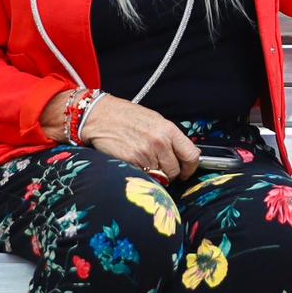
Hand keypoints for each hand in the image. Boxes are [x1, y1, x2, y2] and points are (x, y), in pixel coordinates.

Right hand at [75, 94, 198, 181]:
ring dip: (154, 174)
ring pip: (159, 176)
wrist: (100, 116)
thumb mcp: (155, 121)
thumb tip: (184, 154)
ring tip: (144, 160)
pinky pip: (144, 176)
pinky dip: (141, 174)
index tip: (185, 170)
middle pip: (175, 171)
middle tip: (160, 167)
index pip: (191, 155)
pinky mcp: (132, 162)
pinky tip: (134, 161)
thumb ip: (170, 138)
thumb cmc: (126, 116)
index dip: (190, 167)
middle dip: (169, 173)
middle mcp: (160, 142)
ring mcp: (146, 153)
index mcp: (168, 130)